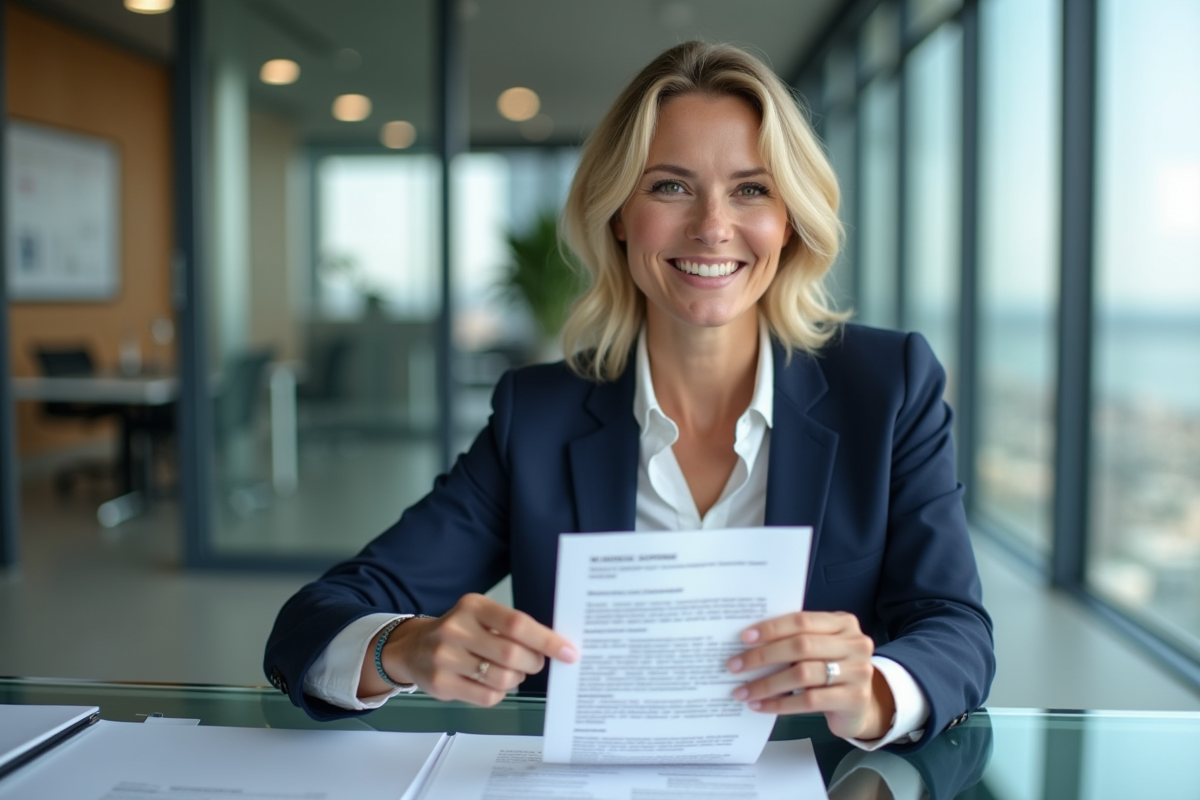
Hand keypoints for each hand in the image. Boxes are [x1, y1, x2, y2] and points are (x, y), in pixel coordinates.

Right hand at [361, 594, 577, 705]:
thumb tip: (555, 645)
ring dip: (516, 679)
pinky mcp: (441, 684)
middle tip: (535, 662)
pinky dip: (499, 692)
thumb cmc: (459, 631)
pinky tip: (490, 682)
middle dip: (533, 662)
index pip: (517, 624)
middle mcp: (456, 629)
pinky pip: (487, 696)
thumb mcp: (481, 616)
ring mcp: (445, 658)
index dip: (546, 640)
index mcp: (472, 606)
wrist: (413, 648)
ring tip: (510, 671)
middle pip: (512, 655)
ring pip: (502, 679)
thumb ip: (512, 627)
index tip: (568, 651)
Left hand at [727, 611, 895, 740]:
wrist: (860, 705)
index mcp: (843, 623)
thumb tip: (749, 642)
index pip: (802, 620)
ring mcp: (858, 672)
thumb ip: (796, 639)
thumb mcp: (821, 647)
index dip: (771, 628)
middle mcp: (855, 644)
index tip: (744, 638)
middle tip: (735, 666)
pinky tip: (760, 706)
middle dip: (763, 656)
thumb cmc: (831, 669)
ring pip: (802, 674)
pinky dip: (780, 703)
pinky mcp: (854, 699)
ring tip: (743, 690)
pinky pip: (809, 701)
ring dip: (767, 684)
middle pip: (801, 646)